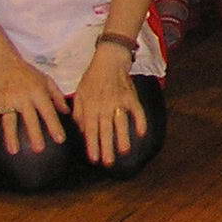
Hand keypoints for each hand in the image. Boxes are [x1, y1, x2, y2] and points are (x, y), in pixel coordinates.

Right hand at [0, 54, 69, 155]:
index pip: (48, 112)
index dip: (54, 126)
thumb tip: (67, 112)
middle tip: (39, 150)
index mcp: (38, 93)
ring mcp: (6, 101)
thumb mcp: (46, 81)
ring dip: (11, 137)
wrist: (4, 65)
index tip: (60, 139)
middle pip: (29, 119)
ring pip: (9, 122)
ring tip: (14, 151)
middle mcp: (22, 98)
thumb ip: (57, 97)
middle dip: (34, 135)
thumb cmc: (28, 75)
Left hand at [71, 45, 147, 165]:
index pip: (91, 130)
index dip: (92, 145)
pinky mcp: (131, 96)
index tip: (94, 159)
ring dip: (123, 137)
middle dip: (107, 147)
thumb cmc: (92, 77)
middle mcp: (104, 106)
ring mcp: (119, 101)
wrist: (109, 59)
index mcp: (90, 107)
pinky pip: (137, 111)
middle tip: (108, 162)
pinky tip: (142, 133)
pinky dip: (141, 121)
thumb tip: (83, 131)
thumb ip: (79, 113)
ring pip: (121, 123)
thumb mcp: (79, 94)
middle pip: (106, 130)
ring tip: (124, 151)